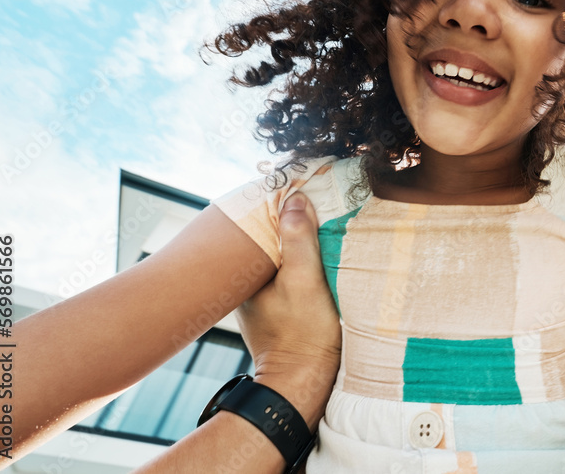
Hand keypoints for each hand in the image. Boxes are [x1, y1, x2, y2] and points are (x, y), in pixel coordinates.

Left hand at [236, 193, 341, 427]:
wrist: (304, 381)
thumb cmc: (303, 334)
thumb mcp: (305, 281)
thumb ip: (299, 241)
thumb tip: (295, 200)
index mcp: (245, 271)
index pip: (258, 224)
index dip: (278, 202)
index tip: (300, 183)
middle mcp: (247, 280)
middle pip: (267, 235)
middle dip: (287, 216)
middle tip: (313, 195)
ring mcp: (261, 293)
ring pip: (277, 252)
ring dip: (296, 237)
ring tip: (320, 218)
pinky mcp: (278, 304)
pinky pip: (286, 269)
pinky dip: (300, 257)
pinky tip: (320, 252)